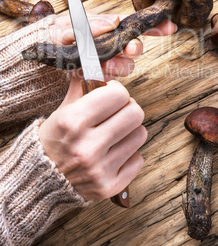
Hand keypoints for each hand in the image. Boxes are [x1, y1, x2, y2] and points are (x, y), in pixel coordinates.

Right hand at [39, 80, 146, 199]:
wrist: (42, 179)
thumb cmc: (55, 139)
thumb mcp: (63, 109)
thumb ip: (83, 85)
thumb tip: (103, 64)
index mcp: (73, 121)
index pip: (119, 94)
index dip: (117, 91)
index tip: (111, 94)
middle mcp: (87, 146)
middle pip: (135, 113)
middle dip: (128, 108)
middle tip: (117, 112)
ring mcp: (99, 169)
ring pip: (140, 134)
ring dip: (130, 130)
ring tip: (115, 132)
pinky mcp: (109, 187)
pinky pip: (139, 159)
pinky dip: (129, 154)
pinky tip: (114, 152)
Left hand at [49, 14, 176, 78]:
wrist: (38, 58)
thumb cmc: (51, 37)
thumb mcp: (68, 27)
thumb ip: (89, 25)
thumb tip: (114, 21)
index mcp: (105, 27)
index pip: (133, 24)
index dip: (152, 25)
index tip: (169, 26)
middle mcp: (109, 43)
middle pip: (133, 46)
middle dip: (132, 48)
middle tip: (129, 49)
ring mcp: (105, 60)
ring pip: (126, 65)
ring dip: (119, 65)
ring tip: (104, 65)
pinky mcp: (98, 76)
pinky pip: (112, 79)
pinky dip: (107, 77)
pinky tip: (97, 74)